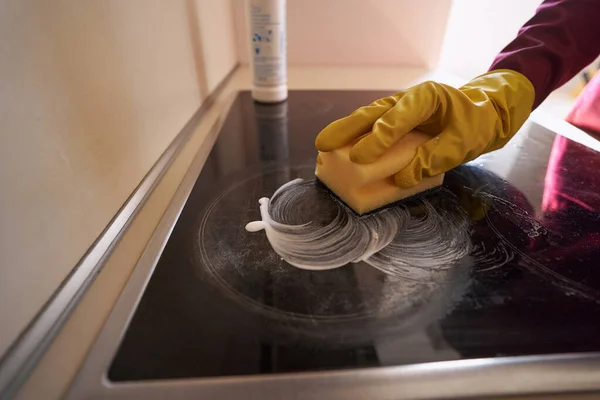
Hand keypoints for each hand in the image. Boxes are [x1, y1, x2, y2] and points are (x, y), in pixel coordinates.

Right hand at [315, 70, 534, 187]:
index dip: (378, 139)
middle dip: (346, 129)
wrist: (487, 112)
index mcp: (426, 97)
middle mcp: (407, 99)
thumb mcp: (464, 142)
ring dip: (345, 132)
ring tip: (323, 145)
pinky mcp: (397, 121)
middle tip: (323, 144)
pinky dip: (356, 136)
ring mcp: (400, 109)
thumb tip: (402, 177)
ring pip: (367, 118)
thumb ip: (434, 158)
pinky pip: (373, 127)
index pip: (397, 118)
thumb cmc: (477, 124)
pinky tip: (341, 148)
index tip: (361, 158)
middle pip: (372, 113)